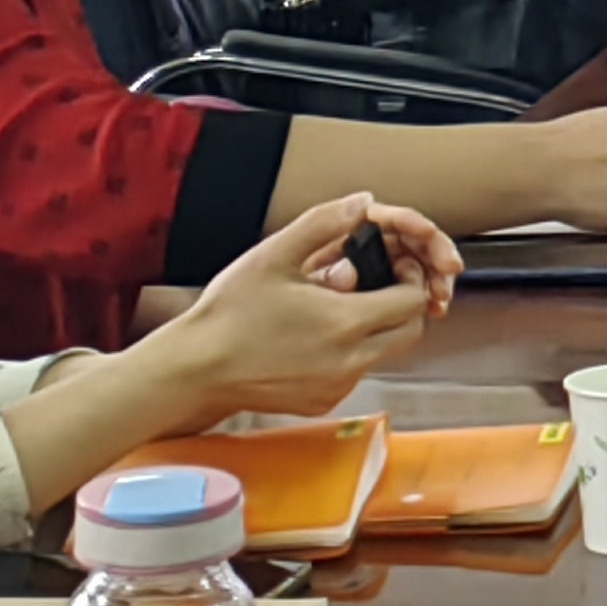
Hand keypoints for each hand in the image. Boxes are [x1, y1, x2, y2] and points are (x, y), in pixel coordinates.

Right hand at [158, 195, 453, 421]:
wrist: (192, 371)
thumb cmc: (227, 314)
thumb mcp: (273, 255)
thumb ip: (324, 223)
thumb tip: (364, 203)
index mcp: (344, 322)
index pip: (413, 300)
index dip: (409, 277)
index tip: (391, 264)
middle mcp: (349, 361)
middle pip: (410, 330)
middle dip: (402, 303)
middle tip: (375, 284)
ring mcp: (337, 387)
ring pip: (385, 352)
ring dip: (377, 327)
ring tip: (336, 307)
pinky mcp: (322, 402)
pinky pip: (357, 373)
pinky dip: (351, 353)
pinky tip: (318, 336)